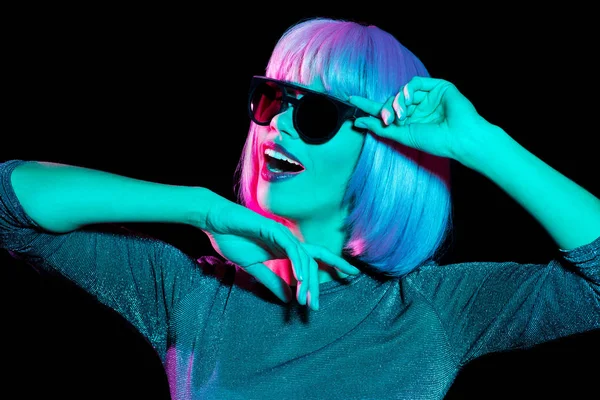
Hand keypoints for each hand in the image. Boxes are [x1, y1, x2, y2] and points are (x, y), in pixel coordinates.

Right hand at [194, 193, 359, 308]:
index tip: (343, 283)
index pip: (312, 261)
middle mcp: (288, 242)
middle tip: (315, 307)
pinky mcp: (275, 229)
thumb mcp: (254, 269)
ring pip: (304, 258)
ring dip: (306, 280)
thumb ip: (272, 282)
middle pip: (314, 260)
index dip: (329, 269)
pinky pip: (291, 248)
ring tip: (306, 300)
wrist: (216, 223)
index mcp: (285, 250)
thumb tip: (289, 299)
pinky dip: (297, 263)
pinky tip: (299, 278)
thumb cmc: (233, 240)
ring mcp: (283, 235)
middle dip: (317, 284)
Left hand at [349, 76, 490, 161]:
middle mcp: (418, 108)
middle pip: (392, 100)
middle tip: (386, 119)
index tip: (351, 101)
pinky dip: (407, 91)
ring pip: (402, 92)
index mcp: (411, 121)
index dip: (368, 106)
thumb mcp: (403, 136)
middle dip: (385, 108)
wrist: (461, 138)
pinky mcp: (438, 87)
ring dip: (396, 102)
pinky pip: (414, 83)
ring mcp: (428, 97)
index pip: (386, 110)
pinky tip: (406, 100)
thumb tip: (359, 121)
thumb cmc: (436, 142)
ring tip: (400, 116)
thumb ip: (382, 128)